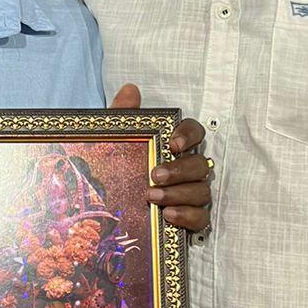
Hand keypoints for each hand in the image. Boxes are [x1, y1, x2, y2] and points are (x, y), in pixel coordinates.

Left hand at [110, 83, 210, 231]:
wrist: (106, 209)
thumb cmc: (119, 170)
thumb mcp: (116, 142)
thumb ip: (123, 115)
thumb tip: (130, 89)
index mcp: (173, 148)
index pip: (195, 133)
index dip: (189, 136)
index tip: (172, 143)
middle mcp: (187, 170)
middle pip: (200, 164)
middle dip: (180, 170)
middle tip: (155, 175)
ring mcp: (190, 194)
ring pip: (202, 191)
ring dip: (179, 194)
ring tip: (153, 198)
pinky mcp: (189, 218)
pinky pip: (201, 217)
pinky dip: (188, 216)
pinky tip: (168, 215)